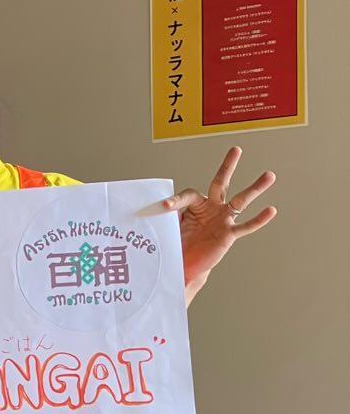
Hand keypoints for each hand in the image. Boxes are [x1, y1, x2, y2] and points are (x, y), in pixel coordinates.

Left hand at [162, 147, 276, 289]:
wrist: (185, 264)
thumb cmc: (176, 243)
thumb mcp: (166, 228)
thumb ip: (161, 217)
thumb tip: (142, 210)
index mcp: (194, 205)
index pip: (188, 195)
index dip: (176, 200)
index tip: (164, 207)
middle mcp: (211, 208)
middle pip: (220, 183)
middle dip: (227, 166)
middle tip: (236, 149)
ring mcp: (222, 219)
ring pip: (240, 200)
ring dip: (255, 188)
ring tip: (269, 175)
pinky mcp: (229, 234)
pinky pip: (246, 226)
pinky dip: (259, 219)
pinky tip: (271, 210)